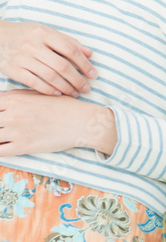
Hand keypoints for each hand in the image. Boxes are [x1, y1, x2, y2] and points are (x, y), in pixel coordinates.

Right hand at [0, 20, 96, 95]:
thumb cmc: (27, 35)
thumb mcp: (47, 32)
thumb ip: (68, 42)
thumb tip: (90, 54)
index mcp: (44, 33)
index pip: (70, 49)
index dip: (84, 63)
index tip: (93, 74)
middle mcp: (33, 45)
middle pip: (61, 66)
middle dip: (77, 79)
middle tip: (86, 88)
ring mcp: (22, 58)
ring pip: (49, 76)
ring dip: (65, 87)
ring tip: (75, 93)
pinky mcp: (12, 70)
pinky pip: (34, 83)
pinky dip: (48, 89)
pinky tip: (58, 93)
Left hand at [0, 89, 115, 155]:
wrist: (81, 121)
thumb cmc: (63, 106)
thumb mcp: (40, 94)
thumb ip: (16, 95)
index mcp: (15, 100)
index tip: (0, 115)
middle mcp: (12, 115)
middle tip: (2, 127)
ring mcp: (16, 132)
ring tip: (2, 136)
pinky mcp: (23, 147)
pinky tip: (3, 147)